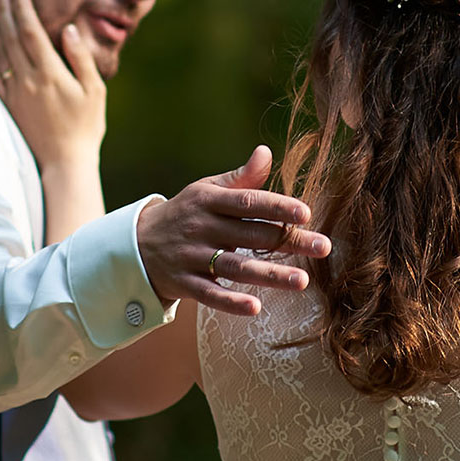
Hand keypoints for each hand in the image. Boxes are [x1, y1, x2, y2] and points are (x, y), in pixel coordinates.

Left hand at [0, 0, 105, 167]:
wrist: (65, 161)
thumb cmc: (86, 126)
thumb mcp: (95, 91)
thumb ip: (81, 58)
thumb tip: (69, 30)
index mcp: (51, 73)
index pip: (32, 32)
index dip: (23, 8)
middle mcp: (27, 79)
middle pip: (11, 36)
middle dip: (4, 10)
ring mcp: (14, 91)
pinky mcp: (7, 103)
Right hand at [137, 145, 332, 314]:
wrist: (135, 245)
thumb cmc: (186, 214)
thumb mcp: (207, 191)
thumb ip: (240, 179)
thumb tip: (265, 152)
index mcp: (209, 200)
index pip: (247, 202)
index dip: (276, 206)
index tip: (306, 212)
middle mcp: (201, 227)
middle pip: (251, 236)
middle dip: (289, 241)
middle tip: (324, 247)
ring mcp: (191, 257)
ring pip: (235, 267)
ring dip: (269, 275)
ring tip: (302, 282)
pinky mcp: (184, 284)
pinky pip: (209, 295)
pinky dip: (230, 302)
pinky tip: (256, 308)